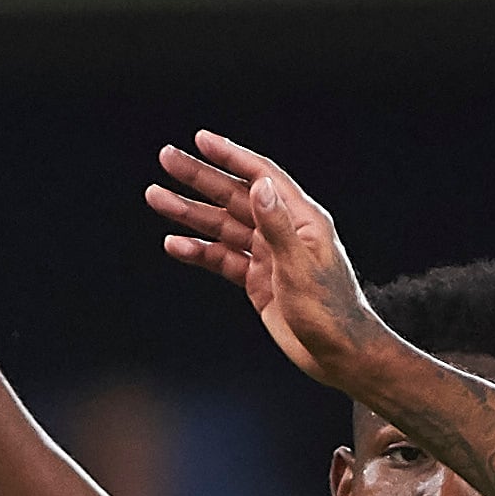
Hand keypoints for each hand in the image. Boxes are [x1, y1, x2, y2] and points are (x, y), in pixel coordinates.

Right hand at [147, 130, 387, 385]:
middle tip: (166, 158)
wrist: (338, 355)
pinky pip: (222, 259)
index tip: (201, 140)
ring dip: (190, 213)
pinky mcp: (258, 280)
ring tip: (156, 198)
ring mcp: (268, 255)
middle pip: (234, 196)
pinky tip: (175, 244)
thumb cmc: (330, 312)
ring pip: (222, 227)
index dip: (231, 156)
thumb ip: (277, 226)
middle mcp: (283, 231)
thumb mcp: (301, 267)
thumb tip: (260, 185)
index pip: (261, 176)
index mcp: (301, 219)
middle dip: (199, 178)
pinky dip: (199, 251)